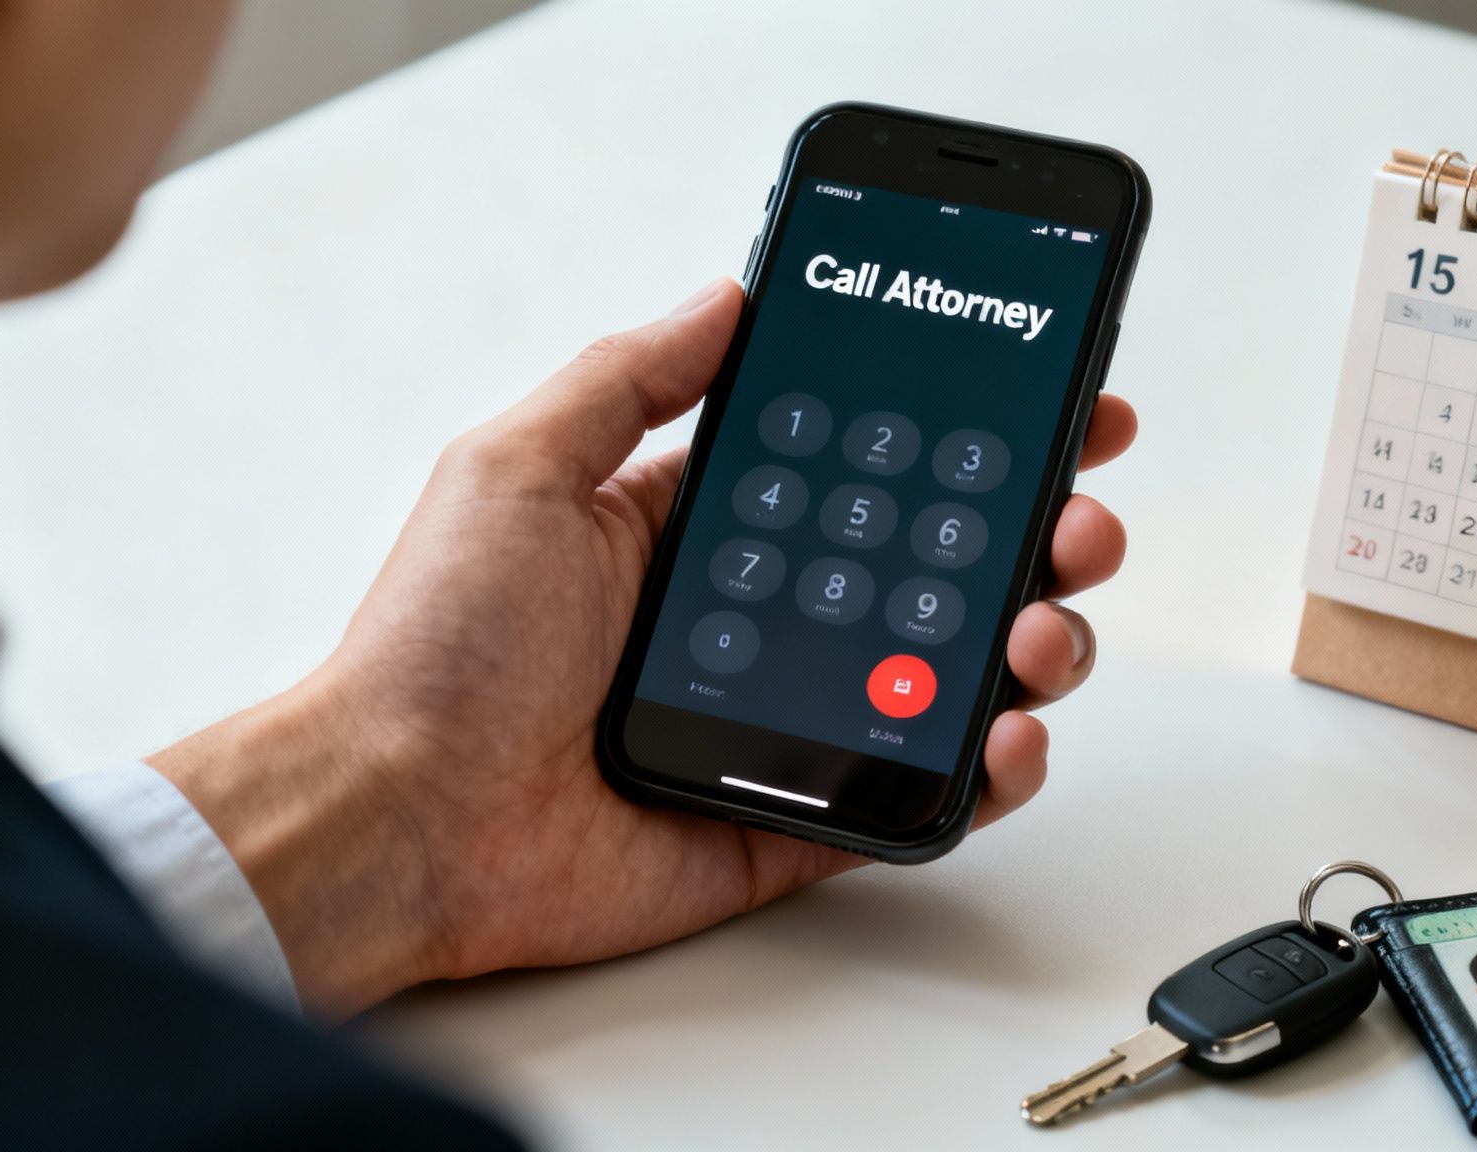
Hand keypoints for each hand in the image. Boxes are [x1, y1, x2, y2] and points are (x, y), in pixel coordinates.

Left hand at [149, 280, 1135, 1016]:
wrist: (399, 819)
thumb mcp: (520, 467)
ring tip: (1040, 627)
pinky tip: (1008, 736)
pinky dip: (985, 774)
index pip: (868, 474)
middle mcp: (762, 621)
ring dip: (1031, 644)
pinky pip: (914, 798)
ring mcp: (786, 721)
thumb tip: (728, 294)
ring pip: (949, 678)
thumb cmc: (435, 647)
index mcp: (704, 531)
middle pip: (937, 570)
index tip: (1051, 407)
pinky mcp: (794, 820)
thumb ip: (632, 377)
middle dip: (1033, 536)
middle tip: (1078, 518)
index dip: (964, 442)